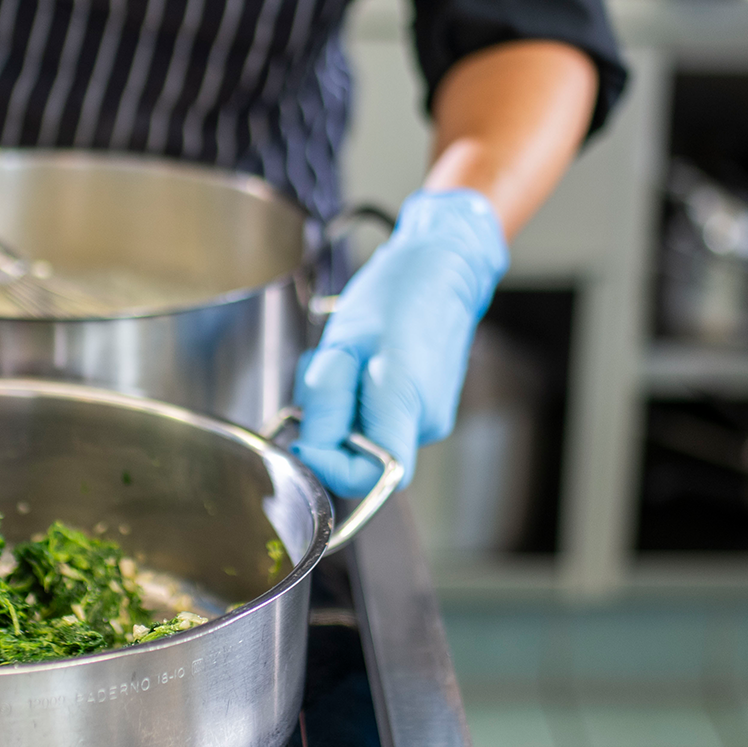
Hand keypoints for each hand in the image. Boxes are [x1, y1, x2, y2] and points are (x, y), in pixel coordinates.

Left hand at [294, 189, 508, 497]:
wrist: (443, 267)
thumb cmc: (397, 294)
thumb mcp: (343, 342)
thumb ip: (325, 402)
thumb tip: (309, 448)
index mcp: (407, 406)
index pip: (370, 479)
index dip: (328, 468)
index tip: (303, 436)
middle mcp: (425, 423)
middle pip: (361, 457)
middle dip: (326, 424)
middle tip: (319, 373)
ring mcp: (429, 417)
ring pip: (366, 436)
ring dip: (338, 405)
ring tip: (340, 357)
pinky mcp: (425, 407)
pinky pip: (378, 418)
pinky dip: (356, 397)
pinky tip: (358, 361)